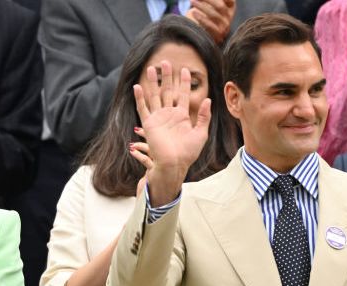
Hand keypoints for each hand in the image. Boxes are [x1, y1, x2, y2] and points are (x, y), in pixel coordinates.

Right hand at [133, 61, 211, 204]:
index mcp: (181, 116)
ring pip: (154, 96)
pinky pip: (142, 108)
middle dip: (167, 77)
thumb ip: (204, 117)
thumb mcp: (201, 134)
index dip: (184, 82)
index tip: (184, 69)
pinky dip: (140, 98)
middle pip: (167, 91)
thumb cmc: (188, 152)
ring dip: (152, 82)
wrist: (174, 164)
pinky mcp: (148, 124)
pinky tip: (137, 86)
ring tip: (150, 68)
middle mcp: (169, 115)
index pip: (182, 94)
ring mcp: (158, 118)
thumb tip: (209, 100)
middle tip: (165, 62)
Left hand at [186, 0, 234, 44]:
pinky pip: (210, 26)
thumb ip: (210, 1)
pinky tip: (193, 13)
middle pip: (220, 6)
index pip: (230, 1)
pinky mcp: (218, 34)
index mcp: (230, 7)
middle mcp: (229, 16)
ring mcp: (225, 26)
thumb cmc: (206, 13)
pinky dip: (201, 19)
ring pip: (214, 15)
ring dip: (201, 7)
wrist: (203, 32)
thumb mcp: (210, 5)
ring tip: (192, 1)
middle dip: (208, 0)